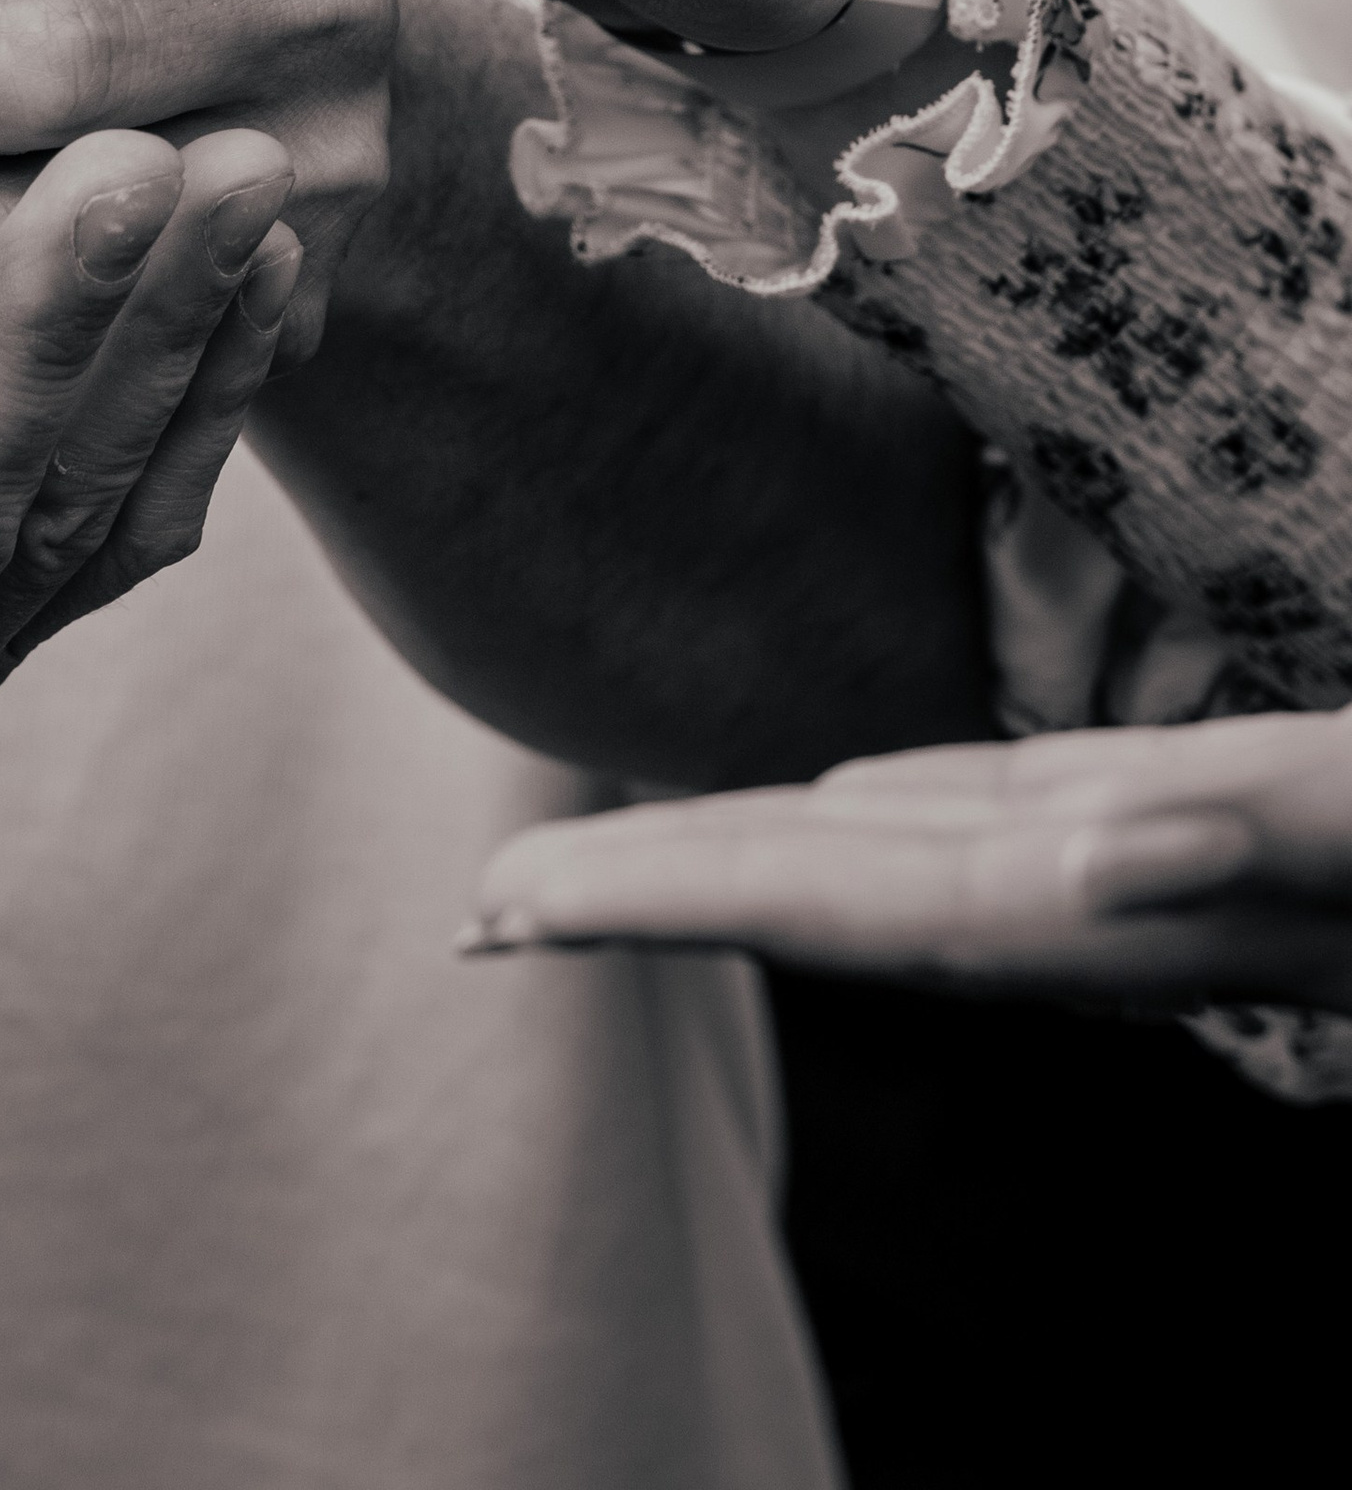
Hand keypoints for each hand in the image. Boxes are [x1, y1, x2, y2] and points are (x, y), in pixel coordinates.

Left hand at [461, 714, 1351, 1014]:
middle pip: (839, 896)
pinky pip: (1018, 827)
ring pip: (914, 864)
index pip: (841, 901)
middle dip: (663, 897)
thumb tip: (1070, 862)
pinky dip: (912, 819)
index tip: (493, 922)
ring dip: (761, 866)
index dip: (668, 901)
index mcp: (1120, 892)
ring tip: (615, 868)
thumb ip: (1249, 835)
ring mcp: (1160, 864)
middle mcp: (1114, 894)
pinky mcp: (1218, 825)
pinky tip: (875, 808)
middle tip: (481, 917)